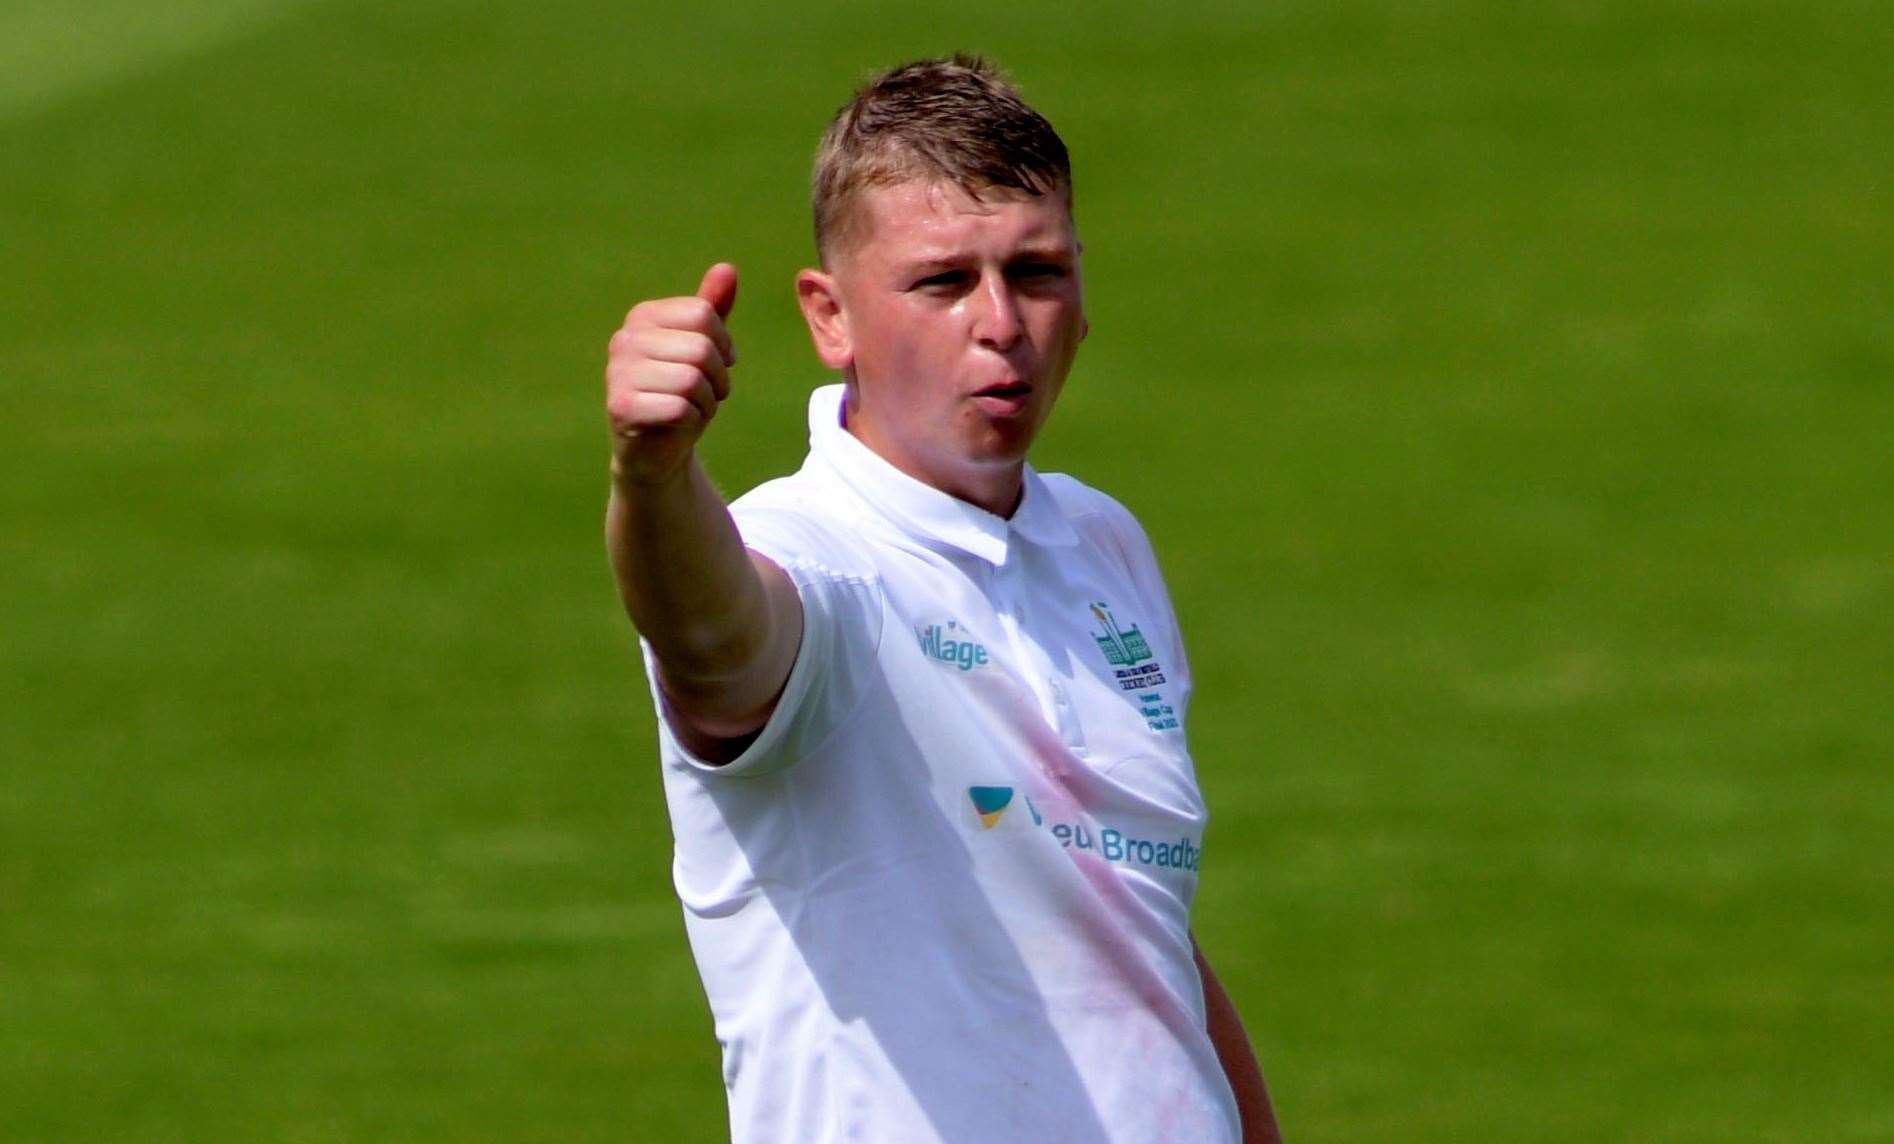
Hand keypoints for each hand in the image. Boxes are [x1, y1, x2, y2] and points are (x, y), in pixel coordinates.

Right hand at [605, 263, 738, 485]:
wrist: (656, 449)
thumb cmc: (682, 393)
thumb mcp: (702, 347)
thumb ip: (712, 309)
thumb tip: (727, 268)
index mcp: (643, 316)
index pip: (704, 314)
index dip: (723, 345)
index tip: (715, 365)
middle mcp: (625, 338)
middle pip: (701, 348)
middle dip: (717, 378)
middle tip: (703, 394)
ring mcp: (618, 372)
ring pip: (693, 380)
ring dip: (706, 402)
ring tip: (689, 408)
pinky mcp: (621, 407)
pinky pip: (681, 408)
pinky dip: (691, 421)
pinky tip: (676, 426)